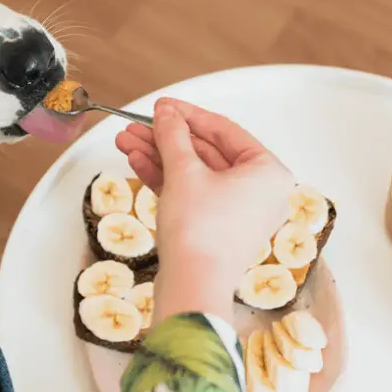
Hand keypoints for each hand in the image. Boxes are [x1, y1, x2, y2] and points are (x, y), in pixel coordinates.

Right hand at [115, 98, 293, 322]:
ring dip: (159, 157)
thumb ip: (173, 136)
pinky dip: (166, 179)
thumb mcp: (184, 172)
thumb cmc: (200, 229)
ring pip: (194, 173)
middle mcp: (259, 191)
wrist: (192, 285)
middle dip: (165, 139)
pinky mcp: (216, 228)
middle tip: (135, 125)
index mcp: (267, 172)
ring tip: (125, 142)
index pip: (224, 131)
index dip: (188, 114)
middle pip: (206, 152)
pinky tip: (136, 163)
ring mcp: (237, 212)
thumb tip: (166, 113)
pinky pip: (192, 194)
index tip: (161, 105)